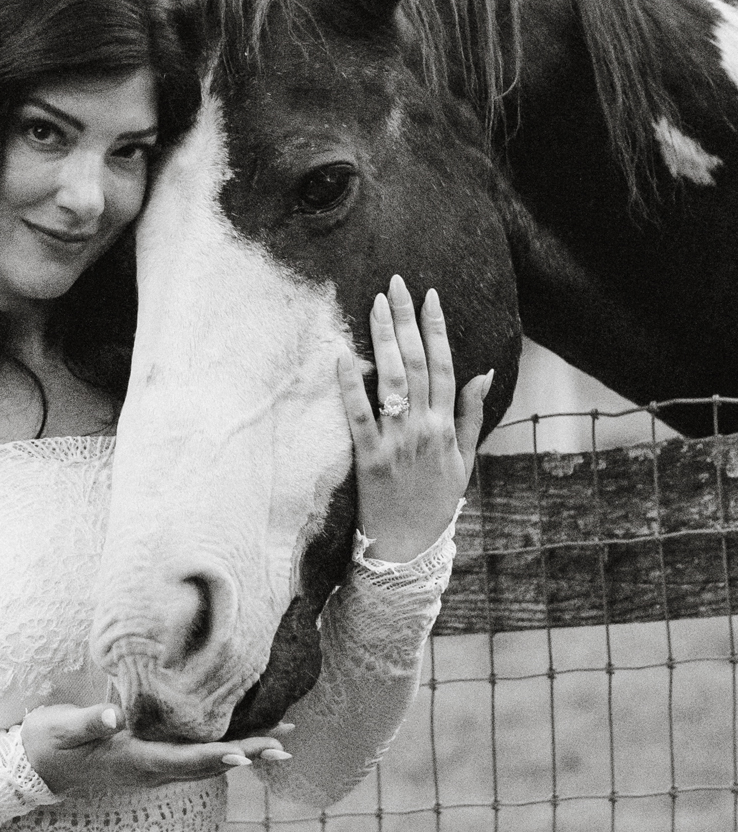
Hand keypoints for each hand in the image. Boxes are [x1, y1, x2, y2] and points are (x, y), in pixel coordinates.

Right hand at [20, 702, 293, 795]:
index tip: (249, 754)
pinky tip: (241, 739)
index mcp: (133, 761)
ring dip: (244, 753)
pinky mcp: (151, 761)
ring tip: (278, 741)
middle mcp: (150, 771)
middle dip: (248, 754)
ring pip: (205, 764)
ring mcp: (152, 770)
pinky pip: (194, 759)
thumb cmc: (49, 743)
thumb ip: (88, 721)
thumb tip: (112, 714)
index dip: (216, 757)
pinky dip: (223, 749)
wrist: (34, 769)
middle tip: (286, 744)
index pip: (183, 760)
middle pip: (207, 766)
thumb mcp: (63, 729)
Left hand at [337, 274, 491, 562]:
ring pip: (392, 380)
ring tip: (375, 304)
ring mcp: (397, 441)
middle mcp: (424, 428)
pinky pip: (359, 416)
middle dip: (406, 320)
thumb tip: (486, 372)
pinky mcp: (369, 458)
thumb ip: (474, 415)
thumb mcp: (465, 459)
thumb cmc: (435, 502)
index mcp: (447, 426)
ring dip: (383, 339)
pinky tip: (345, 356)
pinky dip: (352, 386)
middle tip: (396, 283)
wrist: (408, 547)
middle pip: (417, 363)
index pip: (444, 365)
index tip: (430, 294)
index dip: (437, 328)